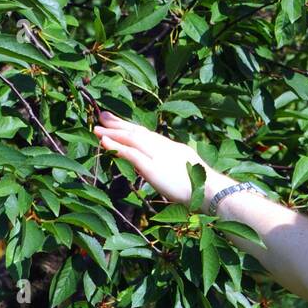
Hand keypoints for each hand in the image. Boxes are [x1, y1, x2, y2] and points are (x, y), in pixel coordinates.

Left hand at [93, 111, 223, 205]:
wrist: (211, 192)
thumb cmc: (201, 188)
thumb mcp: (184, 171)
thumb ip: (169, 166)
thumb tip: (154, 169)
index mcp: (172, 148)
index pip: (147, 135)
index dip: (131, 127)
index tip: (118, 122)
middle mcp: (164, 147)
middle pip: (138, 131)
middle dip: (119, 123)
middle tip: (102, 115)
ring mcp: (158, 156)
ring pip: (132, 139)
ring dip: (113, 132)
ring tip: (97, 127)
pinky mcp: (153, 168)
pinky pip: (132, 154)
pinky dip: (117, 146)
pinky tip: (104, 142)